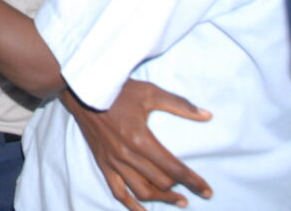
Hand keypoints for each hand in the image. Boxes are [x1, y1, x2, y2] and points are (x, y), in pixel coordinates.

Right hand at [60, 79, 212, 209]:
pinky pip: (117, 192)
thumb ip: (180, 105)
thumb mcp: (150, 92)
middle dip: (181, 189)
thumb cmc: (118, 91)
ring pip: (141, 191)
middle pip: (160, 182)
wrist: (83, 91)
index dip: (193, 182)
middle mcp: (127, 155)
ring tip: (177, 200)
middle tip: (193, 190)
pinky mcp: (103, 163)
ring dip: (161, 199)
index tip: (207, 191)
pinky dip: (131, 205)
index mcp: (140, 139)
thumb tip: (207, 116)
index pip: (174, 168)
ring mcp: (113, 162)